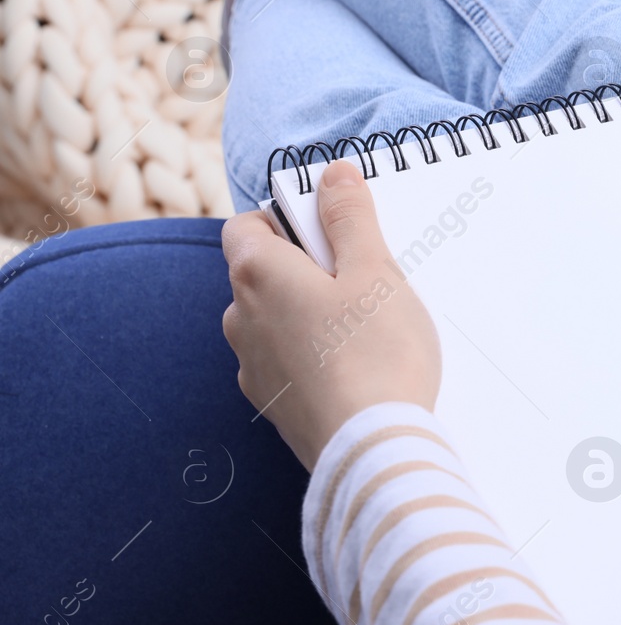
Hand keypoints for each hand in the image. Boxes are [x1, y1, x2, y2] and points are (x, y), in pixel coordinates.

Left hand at [221, 160, 441, 470]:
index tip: (335, 232)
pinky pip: (288, 363)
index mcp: (257, 275)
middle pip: (265, 273)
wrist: (373, 449)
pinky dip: (315, 356)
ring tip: (368, 331)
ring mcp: (253, 367)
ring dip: (312, 314)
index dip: (290, 219)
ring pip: (277, 321)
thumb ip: (350, 217)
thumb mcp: (374, 270)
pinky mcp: (273, 406)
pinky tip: (359, 369)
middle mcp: (241, 319)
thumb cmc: (376, 355)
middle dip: (310, 269)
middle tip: (365, 282)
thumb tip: (332, 174)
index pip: (248, 225)